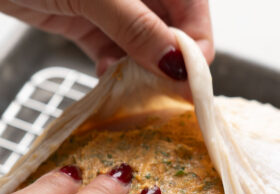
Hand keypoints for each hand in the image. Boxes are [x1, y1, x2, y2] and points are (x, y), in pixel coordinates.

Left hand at [0, 0, 213, 77]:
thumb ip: (136, 26)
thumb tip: (178, 64)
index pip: (193, 9)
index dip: (195, 45)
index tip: (188, 84)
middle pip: (170, 28)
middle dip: (168, 63)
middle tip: (161, 98)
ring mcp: (111, 2)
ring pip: (141, 43)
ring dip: (141, 71)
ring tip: (134, 95)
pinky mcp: (84, 17)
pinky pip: (112, 49)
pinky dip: (114, 69)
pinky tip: (109, 82)